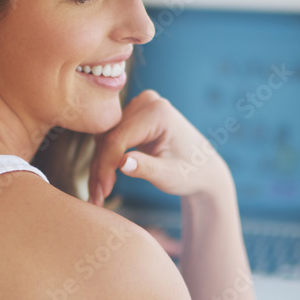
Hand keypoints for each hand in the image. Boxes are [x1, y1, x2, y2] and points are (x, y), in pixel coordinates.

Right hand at [87, 89, 231, 206]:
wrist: (203, 168)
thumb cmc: (190, 173)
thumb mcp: (169, 175)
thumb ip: (146, 168)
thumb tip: (122, 163)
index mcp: (158, 112)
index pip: (118, 138)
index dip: (105, 166)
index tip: (100, 193)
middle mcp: (147, 102)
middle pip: (109, 137)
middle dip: (100, 168)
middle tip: (96, 197)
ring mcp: (139, 106)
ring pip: (105, 137)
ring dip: (100, 165)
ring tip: (98, 194)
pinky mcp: (133, 115)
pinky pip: (110, 136)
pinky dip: (106, 158)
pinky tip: (103, 180)